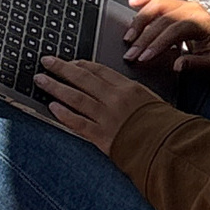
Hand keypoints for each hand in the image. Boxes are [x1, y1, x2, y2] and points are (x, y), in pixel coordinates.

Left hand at [34, 56, 163, 155]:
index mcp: (128, 88)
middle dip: (61, 68)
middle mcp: (114, 99)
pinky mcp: (101, 136)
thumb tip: (115, 88)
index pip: (98, 70)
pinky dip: (64, 114)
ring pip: (75, 98)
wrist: (169, 148)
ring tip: (41, 80)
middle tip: (46, 61)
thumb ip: (130, 92)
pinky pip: (78, 123)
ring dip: (55, 87)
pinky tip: (52, 107)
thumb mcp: (150, 99)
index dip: (80, 64)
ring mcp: (106, 117)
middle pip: (82, 78)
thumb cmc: (164, 126)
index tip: (69, 61)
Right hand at [121, 0, 209, 73]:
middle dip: (144, 37)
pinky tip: (133, 2)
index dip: (158, 43)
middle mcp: (191, 9)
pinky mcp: (176, 4)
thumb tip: (178, 65)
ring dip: (140, 20)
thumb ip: (196, 66)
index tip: (144, 57)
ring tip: (128, 37)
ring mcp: (183, 4)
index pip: (175, 29)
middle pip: (162, 18)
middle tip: (131, 54)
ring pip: (157, 4)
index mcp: (202, 22)